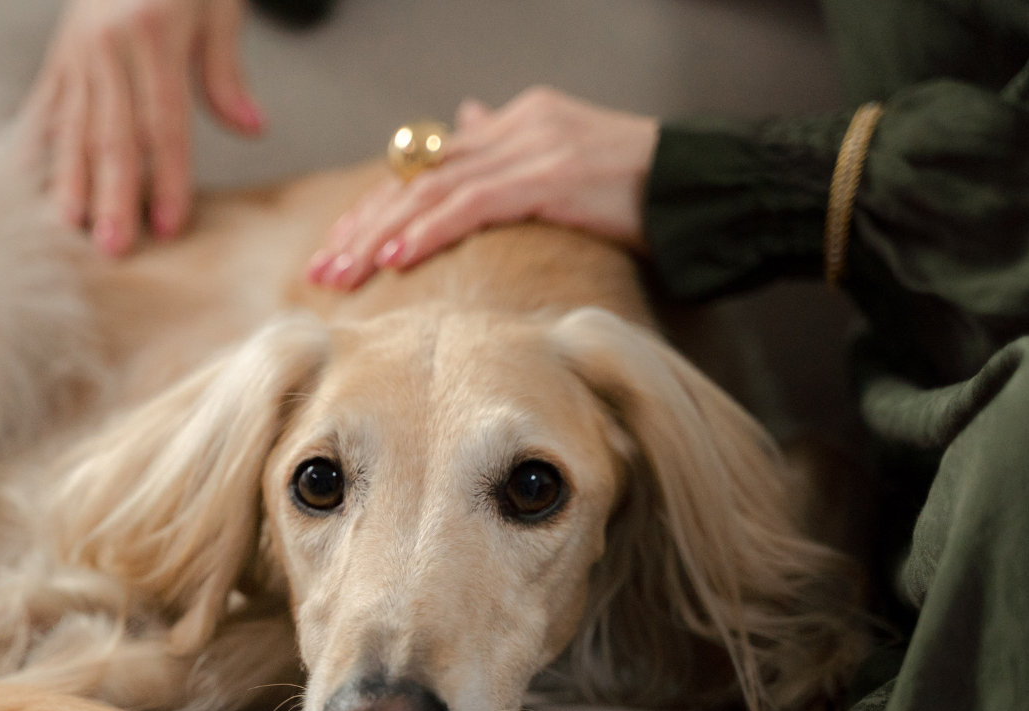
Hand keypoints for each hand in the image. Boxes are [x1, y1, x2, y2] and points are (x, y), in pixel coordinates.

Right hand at [23, 0, 264, 255]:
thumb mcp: (219, 4)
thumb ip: (225, 71)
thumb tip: (252, 128)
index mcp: (154, 35)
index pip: (164, 124)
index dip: (168, 178)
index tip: (168, 226)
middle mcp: (108, 47)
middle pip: (112, 136)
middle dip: (113, 197)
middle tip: (112, 248)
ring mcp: (76, 51)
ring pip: (71, 128)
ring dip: (68, 183)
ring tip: (65, 230)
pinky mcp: (59, 54)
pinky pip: (44, 106)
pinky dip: (32, 147)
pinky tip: (22, 184)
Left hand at [306, 88, 658, 290]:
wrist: (703, 188)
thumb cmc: (642, 191)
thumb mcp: (564, 161)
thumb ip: (508, 148)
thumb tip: (465, 122)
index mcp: (516, 123)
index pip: (428, 164)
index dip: (379, 205)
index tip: (341, 245)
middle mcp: (515, 127)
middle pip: (418, 173)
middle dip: (364, 222)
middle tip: (324, 266)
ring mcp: (530, 148)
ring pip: (432, 188)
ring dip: (380, 234)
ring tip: (343, 271)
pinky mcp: (548, 176)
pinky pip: (470, 204)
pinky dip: (426, 232)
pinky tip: (394, 260)